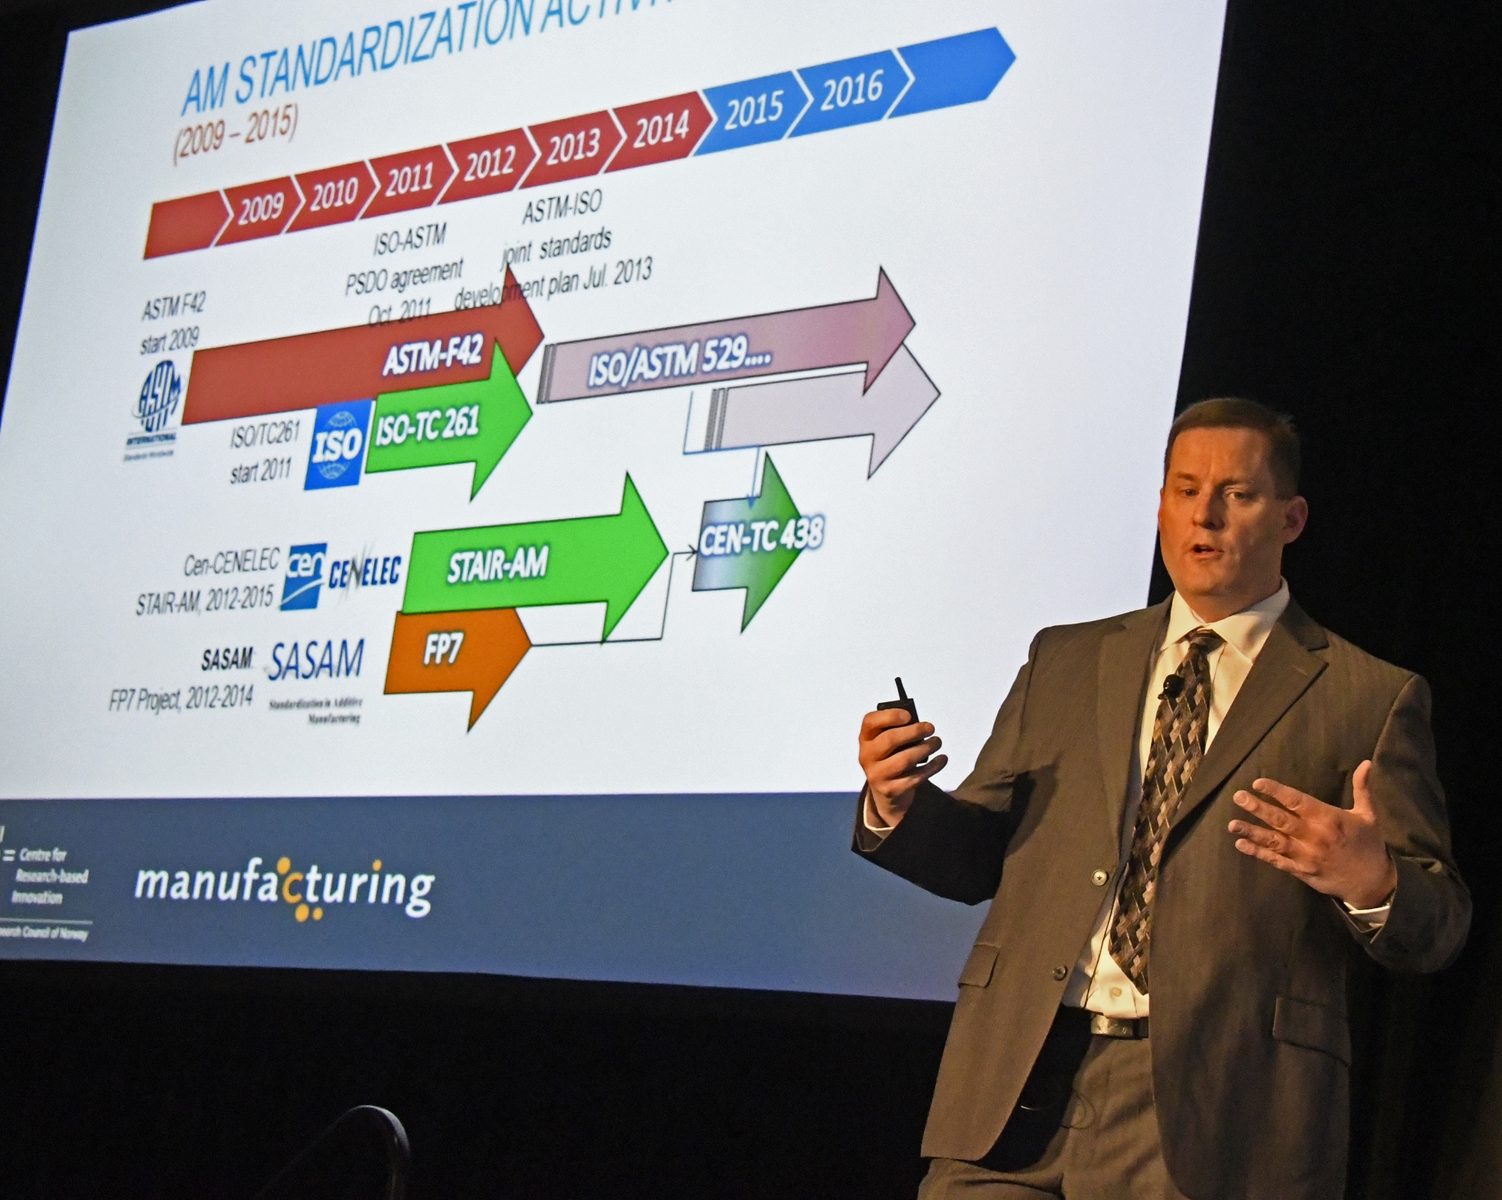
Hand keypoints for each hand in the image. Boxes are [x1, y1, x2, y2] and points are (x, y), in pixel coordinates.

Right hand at [859, 708, 947, 827]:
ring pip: (904, 760)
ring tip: (937, 742)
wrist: (886, 790)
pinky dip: (932, 767)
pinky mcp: (891, 790)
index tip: (909, 715)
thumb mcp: (888, 742)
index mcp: (865, 738)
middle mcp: (866, 756)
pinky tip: (942, 759)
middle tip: (930, 728)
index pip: (870, 722)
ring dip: (925, 748)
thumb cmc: (892, 757)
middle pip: (890, 739)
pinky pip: (915, 778)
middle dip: (914, 731)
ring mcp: (877, 775)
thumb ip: (898, 731)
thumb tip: (921, 727)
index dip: (889, 716)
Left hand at [1228, 761, 1397, 908]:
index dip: (1276, 792)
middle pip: (1281, 820)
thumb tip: (1365, 763)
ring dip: (1252, 832)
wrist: (1374, 883)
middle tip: (1238, 797)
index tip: (1257, 783)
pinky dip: (1259, 853)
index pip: (1297, 801)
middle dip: (1258, 808)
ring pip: (1274, 842)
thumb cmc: (1370, 845)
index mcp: (1328, 819)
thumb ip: (1362, 788)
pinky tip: (1242, 845)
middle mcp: (1314, 836)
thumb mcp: (1369, 815)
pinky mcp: (1302, 871)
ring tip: (1232, 824)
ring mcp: (1306, 856)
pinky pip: (1276, 861)